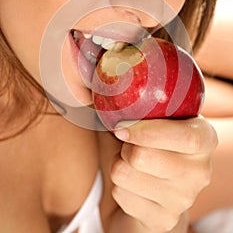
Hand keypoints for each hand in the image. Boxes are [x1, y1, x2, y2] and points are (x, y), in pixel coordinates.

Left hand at [111, 116, 217, 231]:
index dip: (147, 131)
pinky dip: (117, 185)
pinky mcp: (164, 219)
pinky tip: (131, 184)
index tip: (121, 127)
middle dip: (124, 146)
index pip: (185, 137)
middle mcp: (200, 171)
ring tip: (129, 162)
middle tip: (126, 144)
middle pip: (142, 156)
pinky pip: (120, 194)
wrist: (153, 186)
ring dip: (117, 164)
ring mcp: (184, 198)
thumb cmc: (148, 142)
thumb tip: (109, 101)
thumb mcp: (148, 119)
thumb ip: (135, 107)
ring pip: (124, 173)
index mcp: (204, 138)